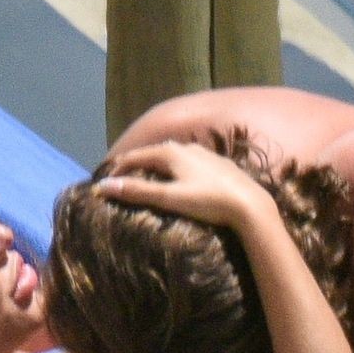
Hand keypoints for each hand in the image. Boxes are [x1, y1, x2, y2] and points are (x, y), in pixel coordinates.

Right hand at [95, 140, 274, 229]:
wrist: (250, 205)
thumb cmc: (208, 201)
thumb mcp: (169, 198)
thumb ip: (137, 191)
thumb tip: (104, 186)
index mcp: (171, 153)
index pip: (136, 156)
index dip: (118, 167)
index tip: (106, 181)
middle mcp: (187, 147)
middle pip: (154, 153)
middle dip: (137, 164)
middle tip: (124, 178)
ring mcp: (206, 154)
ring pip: (174, 156)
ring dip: (158, 165)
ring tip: (149, 178)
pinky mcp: (220, 164)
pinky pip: (190, 162)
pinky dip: (177, 169)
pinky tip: (181, 179)